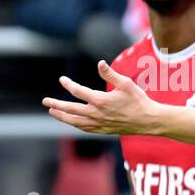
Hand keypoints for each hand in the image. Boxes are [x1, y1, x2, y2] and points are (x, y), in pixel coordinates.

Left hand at [45, 61, 159, 135]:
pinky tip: (71, 122)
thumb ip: (110, 74)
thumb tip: (99, 63)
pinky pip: (85, 128)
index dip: (68, 84)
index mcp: (100, 100)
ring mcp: (99, 123)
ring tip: (53, 112)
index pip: (77, 91)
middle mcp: (97, 113)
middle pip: (70, 109)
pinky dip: (75, 124)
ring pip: (75, 121)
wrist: (149, 120)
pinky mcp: (104, 130)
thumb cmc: (139, 100)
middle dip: (56, 104)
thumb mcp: (126, 84)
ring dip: (62, 116)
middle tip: (45, 101)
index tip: (62, 80)